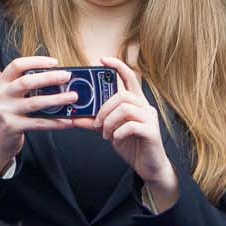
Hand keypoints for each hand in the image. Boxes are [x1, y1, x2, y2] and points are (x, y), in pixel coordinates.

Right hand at [0, 56, 88, 174]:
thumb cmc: (11, 112)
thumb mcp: (12, 95)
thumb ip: (27, 86)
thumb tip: (57, 77)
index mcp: (1, 83)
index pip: (16, 65)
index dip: (35, 61)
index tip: (54, 62)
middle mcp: (1, 95)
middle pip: (26, 82)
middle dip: (49, 78)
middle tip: (67, 77)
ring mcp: (5, 111)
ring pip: (34, 103)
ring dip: (57, 99)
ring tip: (73, 97)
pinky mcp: (12, 126)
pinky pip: (38, 123)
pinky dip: (55, 122)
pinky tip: (68, 121)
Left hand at [97, 55, 177, 210]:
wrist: (148, 166)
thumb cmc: (131, 145)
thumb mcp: (109, 131)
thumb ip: (95, 122)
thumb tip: (73, 118)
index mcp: (136, 103)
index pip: (130, 78)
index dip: (118, 66)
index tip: (102, 59)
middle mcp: (145, 107)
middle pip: (122, 95)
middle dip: (104, 108)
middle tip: (96, 123)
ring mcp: (151, 118)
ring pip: (125, 108)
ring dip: (109, 121)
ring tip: (106, 134)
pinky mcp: (152, 132)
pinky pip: (131, 125)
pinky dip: (118, 132)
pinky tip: (115, 139)